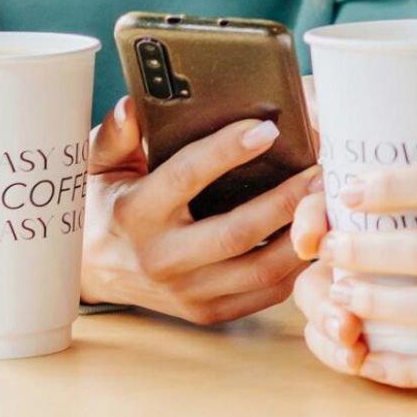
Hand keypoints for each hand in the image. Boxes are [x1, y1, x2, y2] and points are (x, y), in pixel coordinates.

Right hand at [80, 96, 320, 324]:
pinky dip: (294, 266)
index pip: (187, 177)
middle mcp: (161, 258)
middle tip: (321, 169)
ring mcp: (186, 292)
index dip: (228, 151)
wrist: (90, 269)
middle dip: (286, 200)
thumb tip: (132, 104)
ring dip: (301, 236)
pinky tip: (313, 235)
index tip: (268, 128)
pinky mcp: (207, 312)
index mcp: (135, 213)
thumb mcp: (98, 163)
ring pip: (259, 269)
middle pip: (236, 231)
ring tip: (326, 200)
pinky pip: (263, 294)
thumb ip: (117, 133)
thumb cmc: (103, 202)